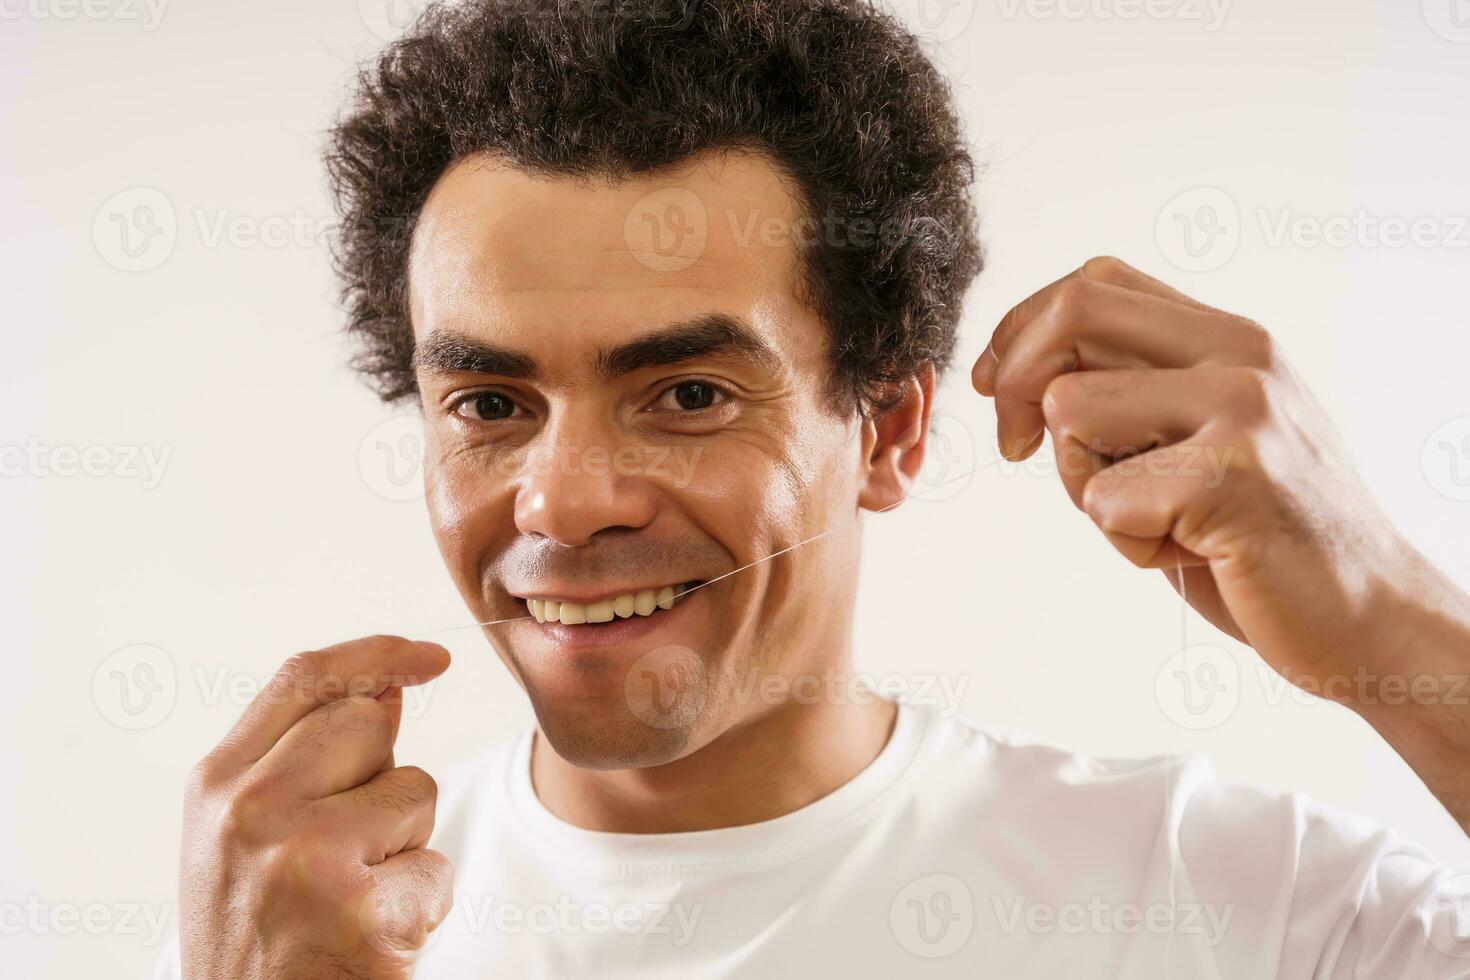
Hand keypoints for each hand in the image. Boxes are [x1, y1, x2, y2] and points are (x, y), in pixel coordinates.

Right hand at [179, 635, 453, 979]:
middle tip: (345, 850)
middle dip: (382, 773)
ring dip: (406, 843)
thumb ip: (306, 757)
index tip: (428, 656)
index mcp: (216, 785)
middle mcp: (250, 810)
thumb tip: (385, 688)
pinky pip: (436, 867)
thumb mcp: (248, 837)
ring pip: (415, 790)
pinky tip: (372, 938)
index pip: (304, 680)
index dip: (375, 654)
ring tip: (353, 897)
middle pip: (369, 722)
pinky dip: (421, 904)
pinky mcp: (359, 909)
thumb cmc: (258, 936)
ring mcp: (303, 858)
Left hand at [971, 256, 1409, 689]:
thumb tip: (1018, 372)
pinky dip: (1125, 544)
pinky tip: (1192, 556)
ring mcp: (1243, 410)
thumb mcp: (1201, 437)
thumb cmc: (1261, 534)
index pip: (1093, 282)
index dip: (1020, 332)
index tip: (995, 390)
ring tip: (1155, 522)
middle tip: (1017, 451)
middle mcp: (1240, 354)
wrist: (1370, 615)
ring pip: (1072, 410)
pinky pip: (1102, 499)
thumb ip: (1134, 389)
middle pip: (1073, 315)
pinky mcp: (1232, 477)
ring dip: (1081, 486)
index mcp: (1229, 336)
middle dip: (1017, 386)